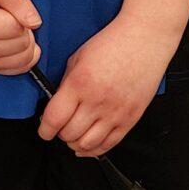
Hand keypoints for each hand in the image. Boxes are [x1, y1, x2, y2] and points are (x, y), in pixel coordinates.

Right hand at [0, 0, 40, 76]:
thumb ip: (16, 0)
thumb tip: (35, 22)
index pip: (15, 27)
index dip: (18, 13)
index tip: (5, 5)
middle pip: (21, 45)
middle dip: (23, 28)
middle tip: (8, 15)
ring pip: (22, 59)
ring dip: (24, 42)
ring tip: (8, 27)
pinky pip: (15, 70)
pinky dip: (22, 57)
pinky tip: (14, 42)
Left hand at [38, 12, 173, 156]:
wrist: (144, 39)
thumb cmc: (112, 44)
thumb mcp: (78, 58)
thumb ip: (66, 84)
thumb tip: (57, 105)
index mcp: (79, 84)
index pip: (54, 119)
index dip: (44, 130)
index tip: (44, 130)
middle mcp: (97, 101)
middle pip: (69, 134)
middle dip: (59, 134)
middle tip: (60, 127)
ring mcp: (115, 112)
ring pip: (87, 144)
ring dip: (76, 144)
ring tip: (74, 135)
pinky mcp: (130, 118)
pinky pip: (109, 144)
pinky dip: (94, 149)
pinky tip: (88, 144)